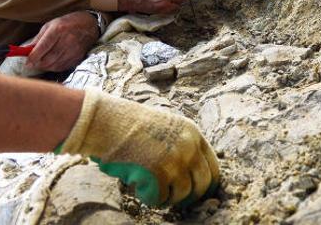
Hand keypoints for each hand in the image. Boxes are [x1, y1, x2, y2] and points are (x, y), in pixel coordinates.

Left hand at [27, 11, 98, 71]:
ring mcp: (73, 50)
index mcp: (58, 29)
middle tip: (32, 62)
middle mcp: (67, 40)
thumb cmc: (67, 23)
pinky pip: (62, 67)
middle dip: (37, 63)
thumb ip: (38, 38)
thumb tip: (25, 50)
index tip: (27, 62)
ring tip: (42, 61)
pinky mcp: (78, 58)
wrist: (89, 25)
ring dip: (45, 66)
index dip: (33, 57)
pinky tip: (52, 62)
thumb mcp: (50, 25)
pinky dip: (54, 67)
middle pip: (48, 59)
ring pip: (54, 65)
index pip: (43, 47)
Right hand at [61, 90, 219, 206]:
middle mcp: (188, 148)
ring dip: (167, 197)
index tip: (199, 193)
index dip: (207, 184)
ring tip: (152, 188)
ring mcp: (175, 162)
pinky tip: (139, 187)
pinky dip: (149, 197)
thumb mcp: (166, 126)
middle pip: (202, 185)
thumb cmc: (130, 125)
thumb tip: (193, 173)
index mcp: (193, 134)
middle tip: (176, 200)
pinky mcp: (158, 176)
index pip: (213, 168)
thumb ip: (183, 145)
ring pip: (181, 195)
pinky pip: (160, 199)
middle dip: (190, 196)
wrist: (107, 121)